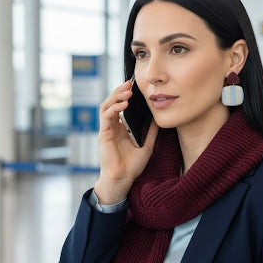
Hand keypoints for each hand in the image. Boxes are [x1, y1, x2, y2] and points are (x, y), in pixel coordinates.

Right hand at [94, 81, 157, 203]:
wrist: (123, 179)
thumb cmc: (132, 166)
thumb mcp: (147, 145)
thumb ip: (151, 132)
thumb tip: (158, 119)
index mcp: (121, 128)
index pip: (120, 106)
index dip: (125, 95)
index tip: (135, 86)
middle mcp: (112, 127)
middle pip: (112, 102)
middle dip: (120, 91)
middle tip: (130, 83)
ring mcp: (107, 130)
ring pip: (106, 106)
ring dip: (116, 96)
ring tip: (127, 91)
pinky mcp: (104, 134)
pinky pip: (106, 116)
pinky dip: (114, 108)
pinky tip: (123, 105)